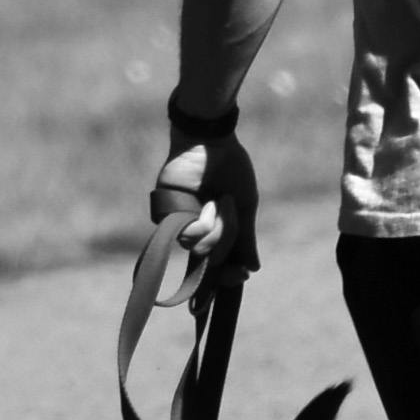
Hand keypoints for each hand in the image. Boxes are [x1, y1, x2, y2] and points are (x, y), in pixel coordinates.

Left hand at [149, 122, 258, 278]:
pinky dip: (206, 221)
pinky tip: (210, 202)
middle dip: (227, 241)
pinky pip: (188, 235)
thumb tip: (253, 268)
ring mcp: (180, 224)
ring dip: (219, 228)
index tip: (242, 273)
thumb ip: (245, 238)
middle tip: (232, 212)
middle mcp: (196, 231)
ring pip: (200, 249)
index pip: (218, 264)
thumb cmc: (230, 169)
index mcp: (215, 230)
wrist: (213, 144)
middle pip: (211, 260)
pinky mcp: (166, 216)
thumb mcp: (244, 206)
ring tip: (221, 201)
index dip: (228, 275)